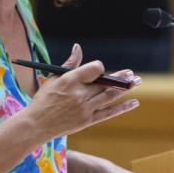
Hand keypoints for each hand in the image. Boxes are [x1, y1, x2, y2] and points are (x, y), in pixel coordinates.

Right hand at [22, 44, 140, 141]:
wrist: (36, 124)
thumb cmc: (44, 99)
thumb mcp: (53, 78)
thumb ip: (70, 63)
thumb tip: (78, 47)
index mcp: (70, 80)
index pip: (94, 69)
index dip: (99, 68)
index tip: (100, 69)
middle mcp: (79, 94)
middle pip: (105, 82)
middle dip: (121, 77)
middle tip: (131, 73)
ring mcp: (84, 108)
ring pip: (110, 96)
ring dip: (126, 88)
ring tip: (137, 82)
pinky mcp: (87, 121)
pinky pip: (109, 113)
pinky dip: (122, 107)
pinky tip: (134, 102)